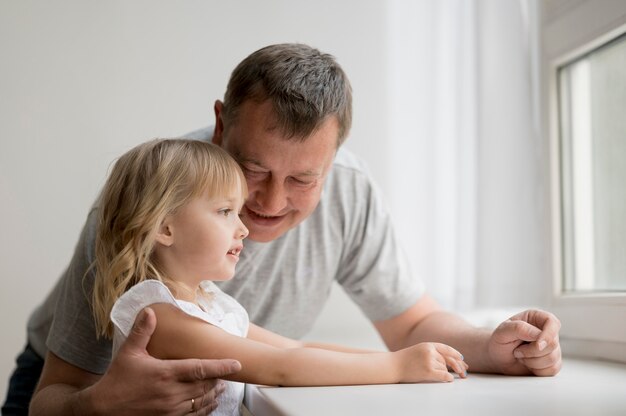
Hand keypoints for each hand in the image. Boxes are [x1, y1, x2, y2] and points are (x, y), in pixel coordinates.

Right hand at [82, 307, 241, 414]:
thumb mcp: (129, 353)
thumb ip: (142, 331)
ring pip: (202, 402)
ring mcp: (170, 410)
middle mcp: (171, 393)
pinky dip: (205, 409)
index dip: (221, 366)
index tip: (237, 364)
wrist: (101, 410)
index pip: (200, 369)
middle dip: (218, 379)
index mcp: (165, 373)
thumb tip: (150, 311)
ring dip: (214, 394)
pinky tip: (209, 403)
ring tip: (221, 386)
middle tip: (227, 372)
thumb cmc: (116, 379)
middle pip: (206, 386)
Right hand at [395, 342, 467, 382]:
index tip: (462, 358)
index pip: (446, 348)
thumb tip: (450, 362)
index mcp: (427, 344)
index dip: (455, 354)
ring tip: (429, 373)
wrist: (393, 365)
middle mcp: (430, 351)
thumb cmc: (405, 360)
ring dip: (442, 372)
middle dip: (458, 366)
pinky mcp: (428, 371)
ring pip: (444, 368)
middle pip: (447, 360)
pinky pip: (444, 375)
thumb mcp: (419, 350)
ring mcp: (429, 361)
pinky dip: (448, 378)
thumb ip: (432, 353)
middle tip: (464, 372)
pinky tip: (450, 379)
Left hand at [488, 309, 561, 375]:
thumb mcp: (503, 331)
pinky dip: (537, 370)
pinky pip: (552, 370)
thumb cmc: (500, 341)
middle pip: (552, 344)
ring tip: (520, 355)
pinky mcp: (552, 362)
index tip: (537, 346)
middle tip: (517, 350)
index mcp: (537, 318)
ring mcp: (551, 348)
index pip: (552, 323)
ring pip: (553, 359)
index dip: (548, 335)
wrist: (498, 358)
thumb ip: (519, 328)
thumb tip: (538, 334)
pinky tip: (527, 364)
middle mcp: (547, 331)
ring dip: (532, 362)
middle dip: (532, 352)